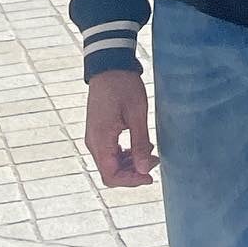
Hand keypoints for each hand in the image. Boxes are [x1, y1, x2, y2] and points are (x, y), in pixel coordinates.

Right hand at [84, 70, 158, 186]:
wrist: (110, 65)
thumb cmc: (124, 86)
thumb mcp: (137, 114)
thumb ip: (140, 143)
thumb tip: (144, 170)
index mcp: (100, 140)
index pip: (111, 176)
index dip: (131, 181)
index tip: (150, 177)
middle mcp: (93, 142)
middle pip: (110, 172)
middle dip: (132, 173)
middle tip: (154, 162)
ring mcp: (94, 137)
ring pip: (110, 163)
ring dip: (129, 164)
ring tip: (149, 153)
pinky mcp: (98, 131)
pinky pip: (110, 152)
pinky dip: (124, 155)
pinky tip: (139, 146)